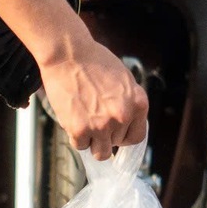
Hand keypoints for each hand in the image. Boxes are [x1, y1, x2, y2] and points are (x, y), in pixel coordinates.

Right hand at [38, 38, 148, 160]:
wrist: (69, 54)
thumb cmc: (94, 62)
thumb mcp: (124, 80)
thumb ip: (128, 103)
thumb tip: (126, 124)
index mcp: (138, 103)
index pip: (137, 137)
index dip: (124, 136)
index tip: (115, 133)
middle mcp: (123, 116)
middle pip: (116, 143)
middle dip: (105, 134)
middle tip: (92, 116)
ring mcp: (102, 125)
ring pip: (100, 153)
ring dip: (92, 141)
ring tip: (84, 122)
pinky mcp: (80, 130)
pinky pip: (80, 146)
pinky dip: (75, 136)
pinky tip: (73, 116)